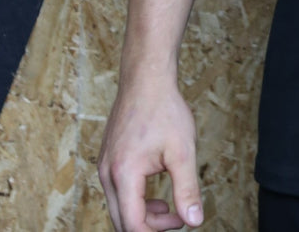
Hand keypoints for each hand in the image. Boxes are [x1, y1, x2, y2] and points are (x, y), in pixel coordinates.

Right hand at [97, 75, 203, 230]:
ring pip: (118, 208)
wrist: (146, 80)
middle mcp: (106, 174)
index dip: (158, 230)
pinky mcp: (107, 161)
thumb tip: (194, 220)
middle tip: (178, 217)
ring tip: (169, 206)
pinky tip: (156, 193)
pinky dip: (135, 200)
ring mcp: (103, 167)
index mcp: (124, 174)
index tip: (182, 221)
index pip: (132, 224)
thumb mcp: (183, 152)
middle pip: (121, 221)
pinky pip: (117, 192)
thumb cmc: (165, 111)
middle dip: (150, 226)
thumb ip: (187, 189)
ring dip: (143, 214)